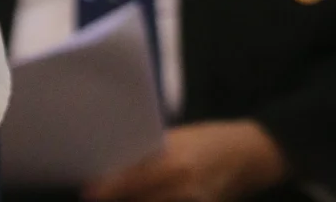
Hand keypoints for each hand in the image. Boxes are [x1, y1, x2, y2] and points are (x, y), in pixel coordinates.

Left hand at [84, 122, 288, 201]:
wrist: (248, 155)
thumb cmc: (207, 139)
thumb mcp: (175, 140)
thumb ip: (148, 155)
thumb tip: (113, 166)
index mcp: (174, 161)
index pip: (132, 180)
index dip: (108, 189)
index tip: (87, 192)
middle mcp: (184, 188)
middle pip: (140, 201)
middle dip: (117, 200)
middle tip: (94, 196)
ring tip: (114, 198)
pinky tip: (146, 199)